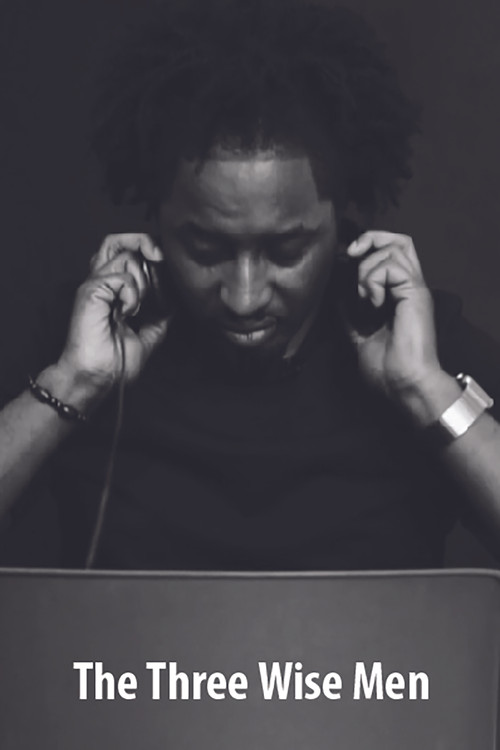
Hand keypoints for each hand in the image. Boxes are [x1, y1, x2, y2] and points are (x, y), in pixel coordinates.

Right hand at [57, 233, 169, 392]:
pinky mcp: (90, 291)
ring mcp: (95, 285)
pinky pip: (121, 277)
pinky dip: (132, 295)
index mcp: (112, 290)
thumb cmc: (115, 362)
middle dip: (144, 242)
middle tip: (160, 259)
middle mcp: (101, 282)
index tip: (166, 264)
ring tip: (136, 307)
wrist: (97, 378)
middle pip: (118, 239)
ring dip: (142, 281)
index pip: (127, 251)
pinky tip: (127, 313)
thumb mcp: (149, 335)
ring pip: (126, 255)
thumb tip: (175, 301)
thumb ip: (160, 316)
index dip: (148, 251)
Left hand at [343, 231, 441, 400]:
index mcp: (398, 296)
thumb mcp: (358, 336)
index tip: (346, 260)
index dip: (368, 248)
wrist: (403, 384)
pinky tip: (372, 302)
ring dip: (368, 267)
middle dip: (371, 239)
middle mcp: (409, 288)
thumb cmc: (387, 368)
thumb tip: (336, 296)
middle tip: (351, 254)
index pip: (391, 254)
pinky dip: (374, 279)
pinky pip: (392, 266)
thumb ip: (350, 315)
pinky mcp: (415, 293)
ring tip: (364, 295)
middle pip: (400, 240)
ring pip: (395, 247)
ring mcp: (414, 289)